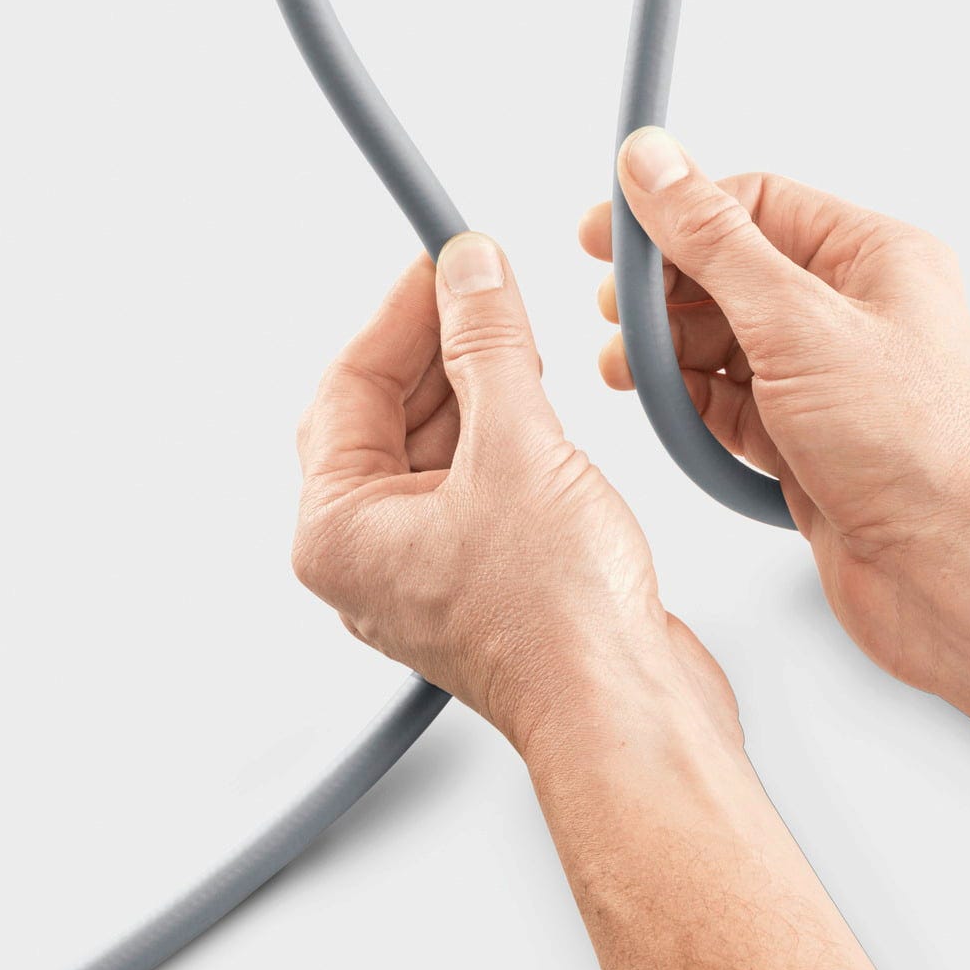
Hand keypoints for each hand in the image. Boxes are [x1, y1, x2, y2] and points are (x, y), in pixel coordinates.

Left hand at [292, 233, 735, 754]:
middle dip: (435, 343)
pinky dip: (499, 430)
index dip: (399, 311)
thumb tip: (469, 271)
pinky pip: (474, 479)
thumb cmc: (559, 621)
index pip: (349, 385)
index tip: (442, 259)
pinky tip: (534, 398)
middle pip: (384, 414)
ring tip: (513, 331)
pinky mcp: (486, 575)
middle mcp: (372, 555)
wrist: (629, 710)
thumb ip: (488, 345)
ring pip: (432, 446)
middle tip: (480, 283)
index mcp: (340, 531)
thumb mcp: (517, 446)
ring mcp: (429, 569)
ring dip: (471, 384)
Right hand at [580, 129, 969, 685]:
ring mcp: (829, 378)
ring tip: (627, 365)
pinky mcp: (806, 437)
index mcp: (874, 259)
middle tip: (614, 306)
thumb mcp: (796, 322)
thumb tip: (655, 165)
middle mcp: (854, 312)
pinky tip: (663, 404)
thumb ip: (714, 242)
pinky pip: (731, 400)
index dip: (677, 212)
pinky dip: (691, 400)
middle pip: (732, 272)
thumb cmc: (914, 448)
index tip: (608, 230)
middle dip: (666, 289)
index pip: (755, 205)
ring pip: (725, 339)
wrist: (949, 574)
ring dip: (669, 349)